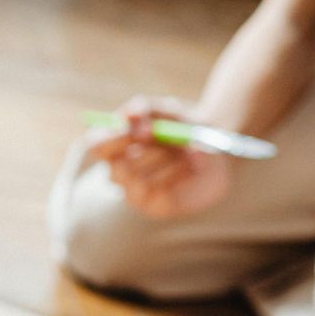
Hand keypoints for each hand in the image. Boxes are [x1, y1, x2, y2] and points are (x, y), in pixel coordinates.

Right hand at [86, 96, 233, 218]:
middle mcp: (120, 171)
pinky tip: (189, 168)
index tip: (133, 130)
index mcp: (115, 145)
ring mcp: (136, 192)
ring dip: (165, 163)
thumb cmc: (184, 127)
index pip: (96, 145)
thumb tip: (129, 116)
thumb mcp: (168, 110)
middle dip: (146, 153)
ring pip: (139, 182)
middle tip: (167, 140)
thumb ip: (146, 108)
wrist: (218, 148)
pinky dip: (177, 176)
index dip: (111, 139)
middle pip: (117, 169)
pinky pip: (160, 194)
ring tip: (184, 152)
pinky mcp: (157, 207)